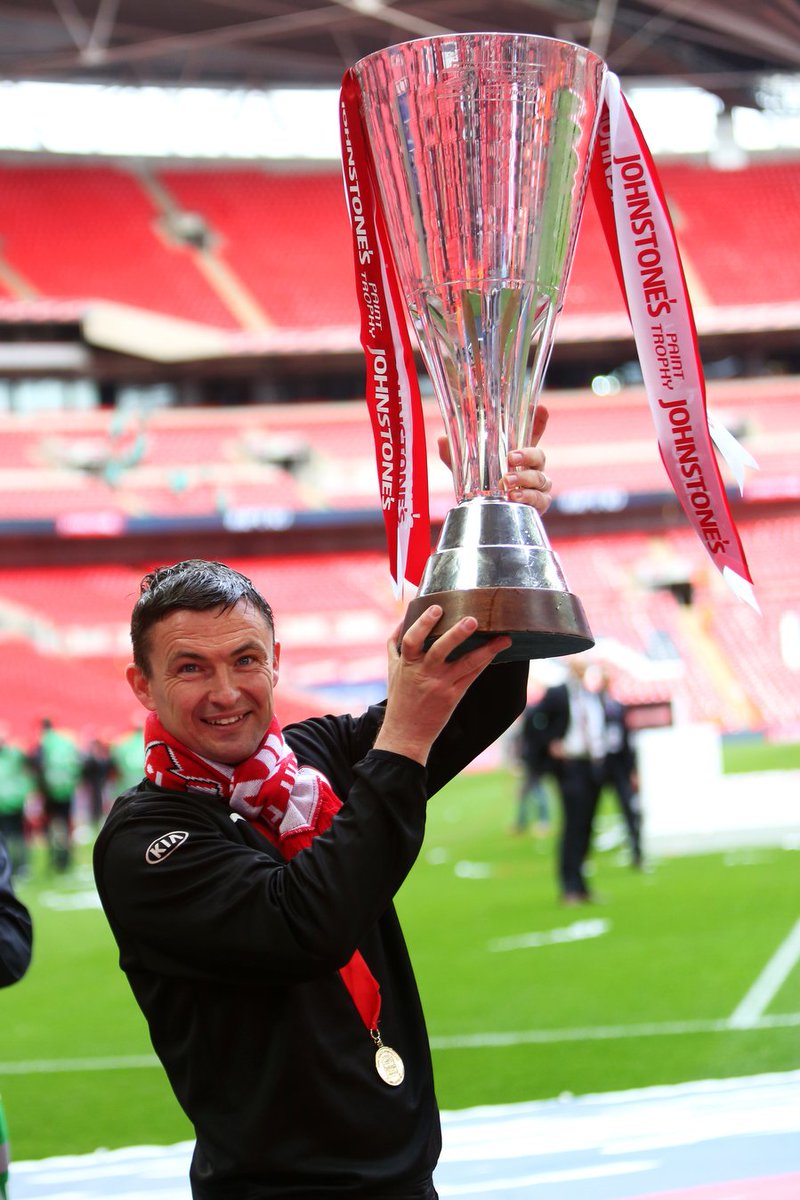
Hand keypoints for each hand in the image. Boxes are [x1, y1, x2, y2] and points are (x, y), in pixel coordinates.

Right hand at [374, 605, 511, 765]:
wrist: (406, 732)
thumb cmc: (400, 697)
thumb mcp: (392, 669)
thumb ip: (395, 644)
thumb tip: (402, 620)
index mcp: (407, 663)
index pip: (412, 640)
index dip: (423, 623)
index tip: (436, 608)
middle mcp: (424, 673)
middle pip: (440, 650)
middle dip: (456, 634)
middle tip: (472, 620)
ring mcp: (441, 685)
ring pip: (465, 664)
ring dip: (485, 650)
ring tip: (502, 638)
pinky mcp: (453, 696)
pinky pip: (472, 676)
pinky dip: (484, 662)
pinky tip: (496, 651)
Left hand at [437, 404, 551, 514]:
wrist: (488, 514)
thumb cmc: (483, 486)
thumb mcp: (468, 468)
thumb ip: (455, 454)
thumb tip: (442, 439)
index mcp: (520, 455)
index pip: (532, 434)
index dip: (539, 421)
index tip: (540, 409)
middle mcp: (532, 468)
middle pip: (539, 456)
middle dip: (527, 455)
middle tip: (510, 457)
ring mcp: (537, 487)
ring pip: (541, 478)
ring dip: (524, 479)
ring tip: (506, 482)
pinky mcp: (538, 504)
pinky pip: (541, 500)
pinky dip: (529, 498)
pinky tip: (515, 497)